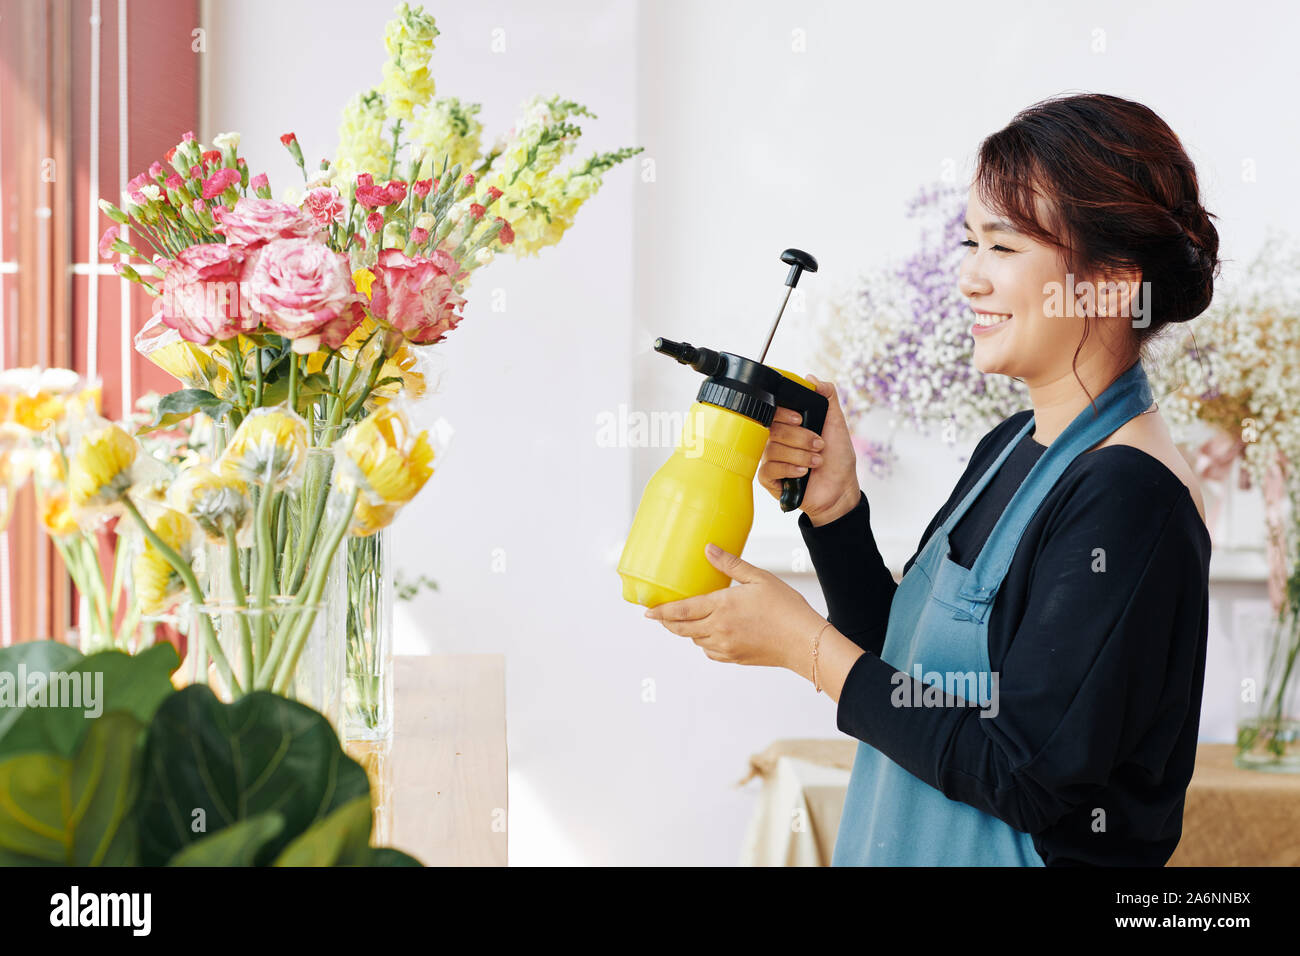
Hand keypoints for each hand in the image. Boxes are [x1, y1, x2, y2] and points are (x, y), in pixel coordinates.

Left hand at [643, 542, 826, 669]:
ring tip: (686, 620)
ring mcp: (725, 646)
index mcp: (722, 607)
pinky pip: (710, 651)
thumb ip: (730, 564)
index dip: (661, 611)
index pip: (681, 610)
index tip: (647, 611)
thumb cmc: (786, 608)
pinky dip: (704, 642)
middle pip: (682, 628)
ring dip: (687, 631)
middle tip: (659, 616)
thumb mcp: (758, 578)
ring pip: (695, 640)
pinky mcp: (734, 658)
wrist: (804, 642)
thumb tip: (708, 550)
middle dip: (667, 622)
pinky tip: (710, 633)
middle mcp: (718, 629)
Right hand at [758, 374, 859, 525]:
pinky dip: (789, 469)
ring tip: (816, 462)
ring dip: (800, 455)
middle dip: (801, 438)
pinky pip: (769, 468)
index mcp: (789, 425)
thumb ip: (828, 397)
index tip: (801, 419)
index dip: (784, 413)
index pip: (773, 411)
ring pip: (773, 449)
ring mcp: (772, 458)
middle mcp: (778, 440)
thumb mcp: (837, 423)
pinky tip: (803, 473)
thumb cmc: (838, 459)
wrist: (840, 490)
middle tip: (819, 445)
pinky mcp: (769, 478)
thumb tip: (812, 379)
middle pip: (773, 429)